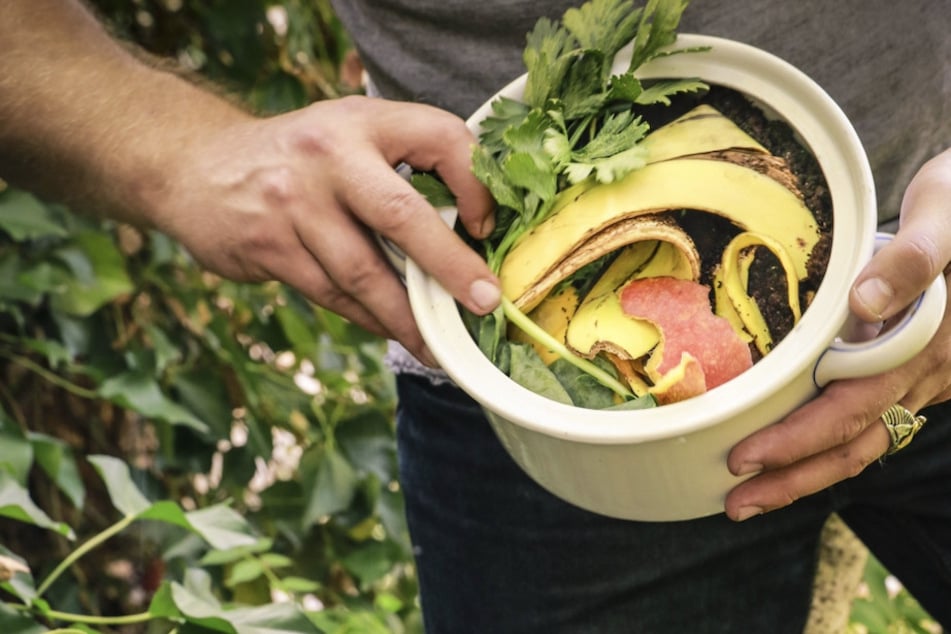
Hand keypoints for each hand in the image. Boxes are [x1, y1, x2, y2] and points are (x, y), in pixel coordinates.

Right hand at [157, 95, 499, 364]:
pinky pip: (332, 293)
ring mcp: (293, 203)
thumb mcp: (348, 135)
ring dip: (408, 316)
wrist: (194, 164)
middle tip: (486, 303)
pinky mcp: (268, 246)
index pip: (439, 137)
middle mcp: (328, 156)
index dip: (474, 183)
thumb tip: (469, 229)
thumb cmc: (297, 158)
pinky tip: (394, 332)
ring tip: (441, 345)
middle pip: (401, 215)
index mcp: (362, 121)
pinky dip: (369, 318)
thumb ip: (401, 166)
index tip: (486, 225)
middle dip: (450, 266)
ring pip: (364, 272)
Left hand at [724, 148, 950, 521]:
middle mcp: (924, 371)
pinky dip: (829, 445)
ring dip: (808, 474)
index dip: (796, 441)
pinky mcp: (917, 370)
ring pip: (865, 441)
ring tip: (753, 497)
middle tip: (734, 504)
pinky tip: (794, 453)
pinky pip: (873, 421)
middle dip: (792, 479)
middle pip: (853, 443)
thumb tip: (865, 305)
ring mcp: (923, 376)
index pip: (850, 409)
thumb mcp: (943, 214)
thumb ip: (913, 259)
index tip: (744, 460)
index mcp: (922, 343)